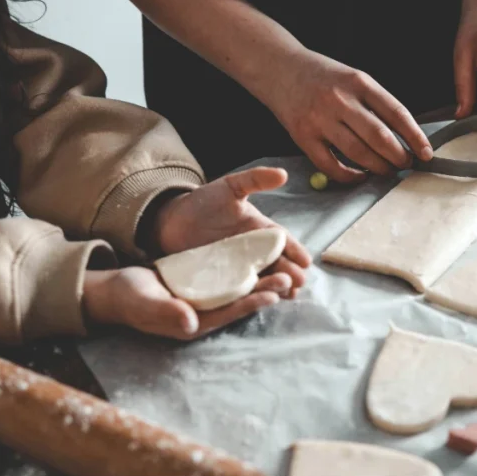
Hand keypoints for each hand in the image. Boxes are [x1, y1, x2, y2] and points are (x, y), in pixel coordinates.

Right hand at [83, 267, 288, 340]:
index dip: (250, 304)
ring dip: (259, 282)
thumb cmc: (126, 297)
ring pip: (238, 292)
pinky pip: (228, 281)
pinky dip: (244, 273)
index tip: (273, 294)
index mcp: (192, 323)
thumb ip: (166, 312)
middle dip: (264, 292)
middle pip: (239, 303)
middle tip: (288, 279)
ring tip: (283, 271)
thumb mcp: (144, 302)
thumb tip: (190, 324)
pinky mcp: (201, 288)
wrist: (113, 290)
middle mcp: (203, 315)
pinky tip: (260, 262)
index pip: (228, 313)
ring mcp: (203, 302)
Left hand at [154, 167, 311, 291]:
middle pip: (277, 264)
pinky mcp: (222, 281)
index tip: (306, 262)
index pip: (283, 242)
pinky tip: (259, 301)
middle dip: (290, 273)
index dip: (295, 251)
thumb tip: (283, 174)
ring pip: (262, 279)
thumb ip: (255, 180)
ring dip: (276, 287)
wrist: (170, 221)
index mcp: (261, 231)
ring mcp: (239, 268)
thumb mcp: (230, 187)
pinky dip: (251, 296)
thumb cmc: (203, 202)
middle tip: (298, 282)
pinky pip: (239, 289)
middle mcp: (254, 252)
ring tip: (286, 295)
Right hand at [269, 51, 432, 182]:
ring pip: (357, 152)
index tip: (426, 152)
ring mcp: (320, 119)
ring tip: (387, 170)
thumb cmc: (322, 76)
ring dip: (378, 167)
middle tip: (406, 164)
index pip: (396, 113)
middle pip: (379, 136)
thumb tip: (404, 135)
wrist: (279, 68)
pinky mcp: (302, 136)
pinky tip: (359, 176)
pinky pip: (330, 165)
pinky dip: (348, 176)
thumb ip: (375, 102)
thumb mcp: (353, 77)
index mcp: (359, 82)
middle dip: (398, 156)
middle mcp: (340, 100)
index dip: (415, 136)